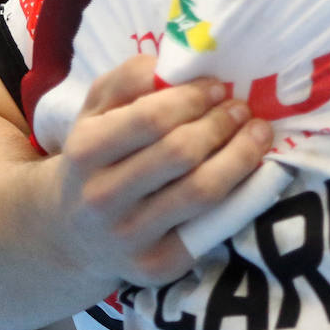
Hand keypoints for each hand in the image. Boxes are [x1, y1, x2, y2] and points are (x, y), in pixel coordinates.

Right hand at [41, 54, 271, 286]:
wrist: (70, 230)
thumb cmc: (98, 154)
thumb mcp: (97, 108)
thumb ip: (131, 77)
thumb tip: (175, 62)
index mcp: (86, 151)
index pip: (151, 119)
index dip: (193, 99)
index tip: (217, 87)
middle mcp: (102, 199)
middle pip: (181, 154)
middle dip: (221, 124)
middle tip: (242, 108)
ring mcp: (128, 237)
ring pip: (202, 192)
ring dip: (241, 155)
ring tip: (258, 132)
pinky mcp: (156, 266)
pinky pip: (210, 228)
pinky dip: (240, 195)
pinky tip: (251, 171)